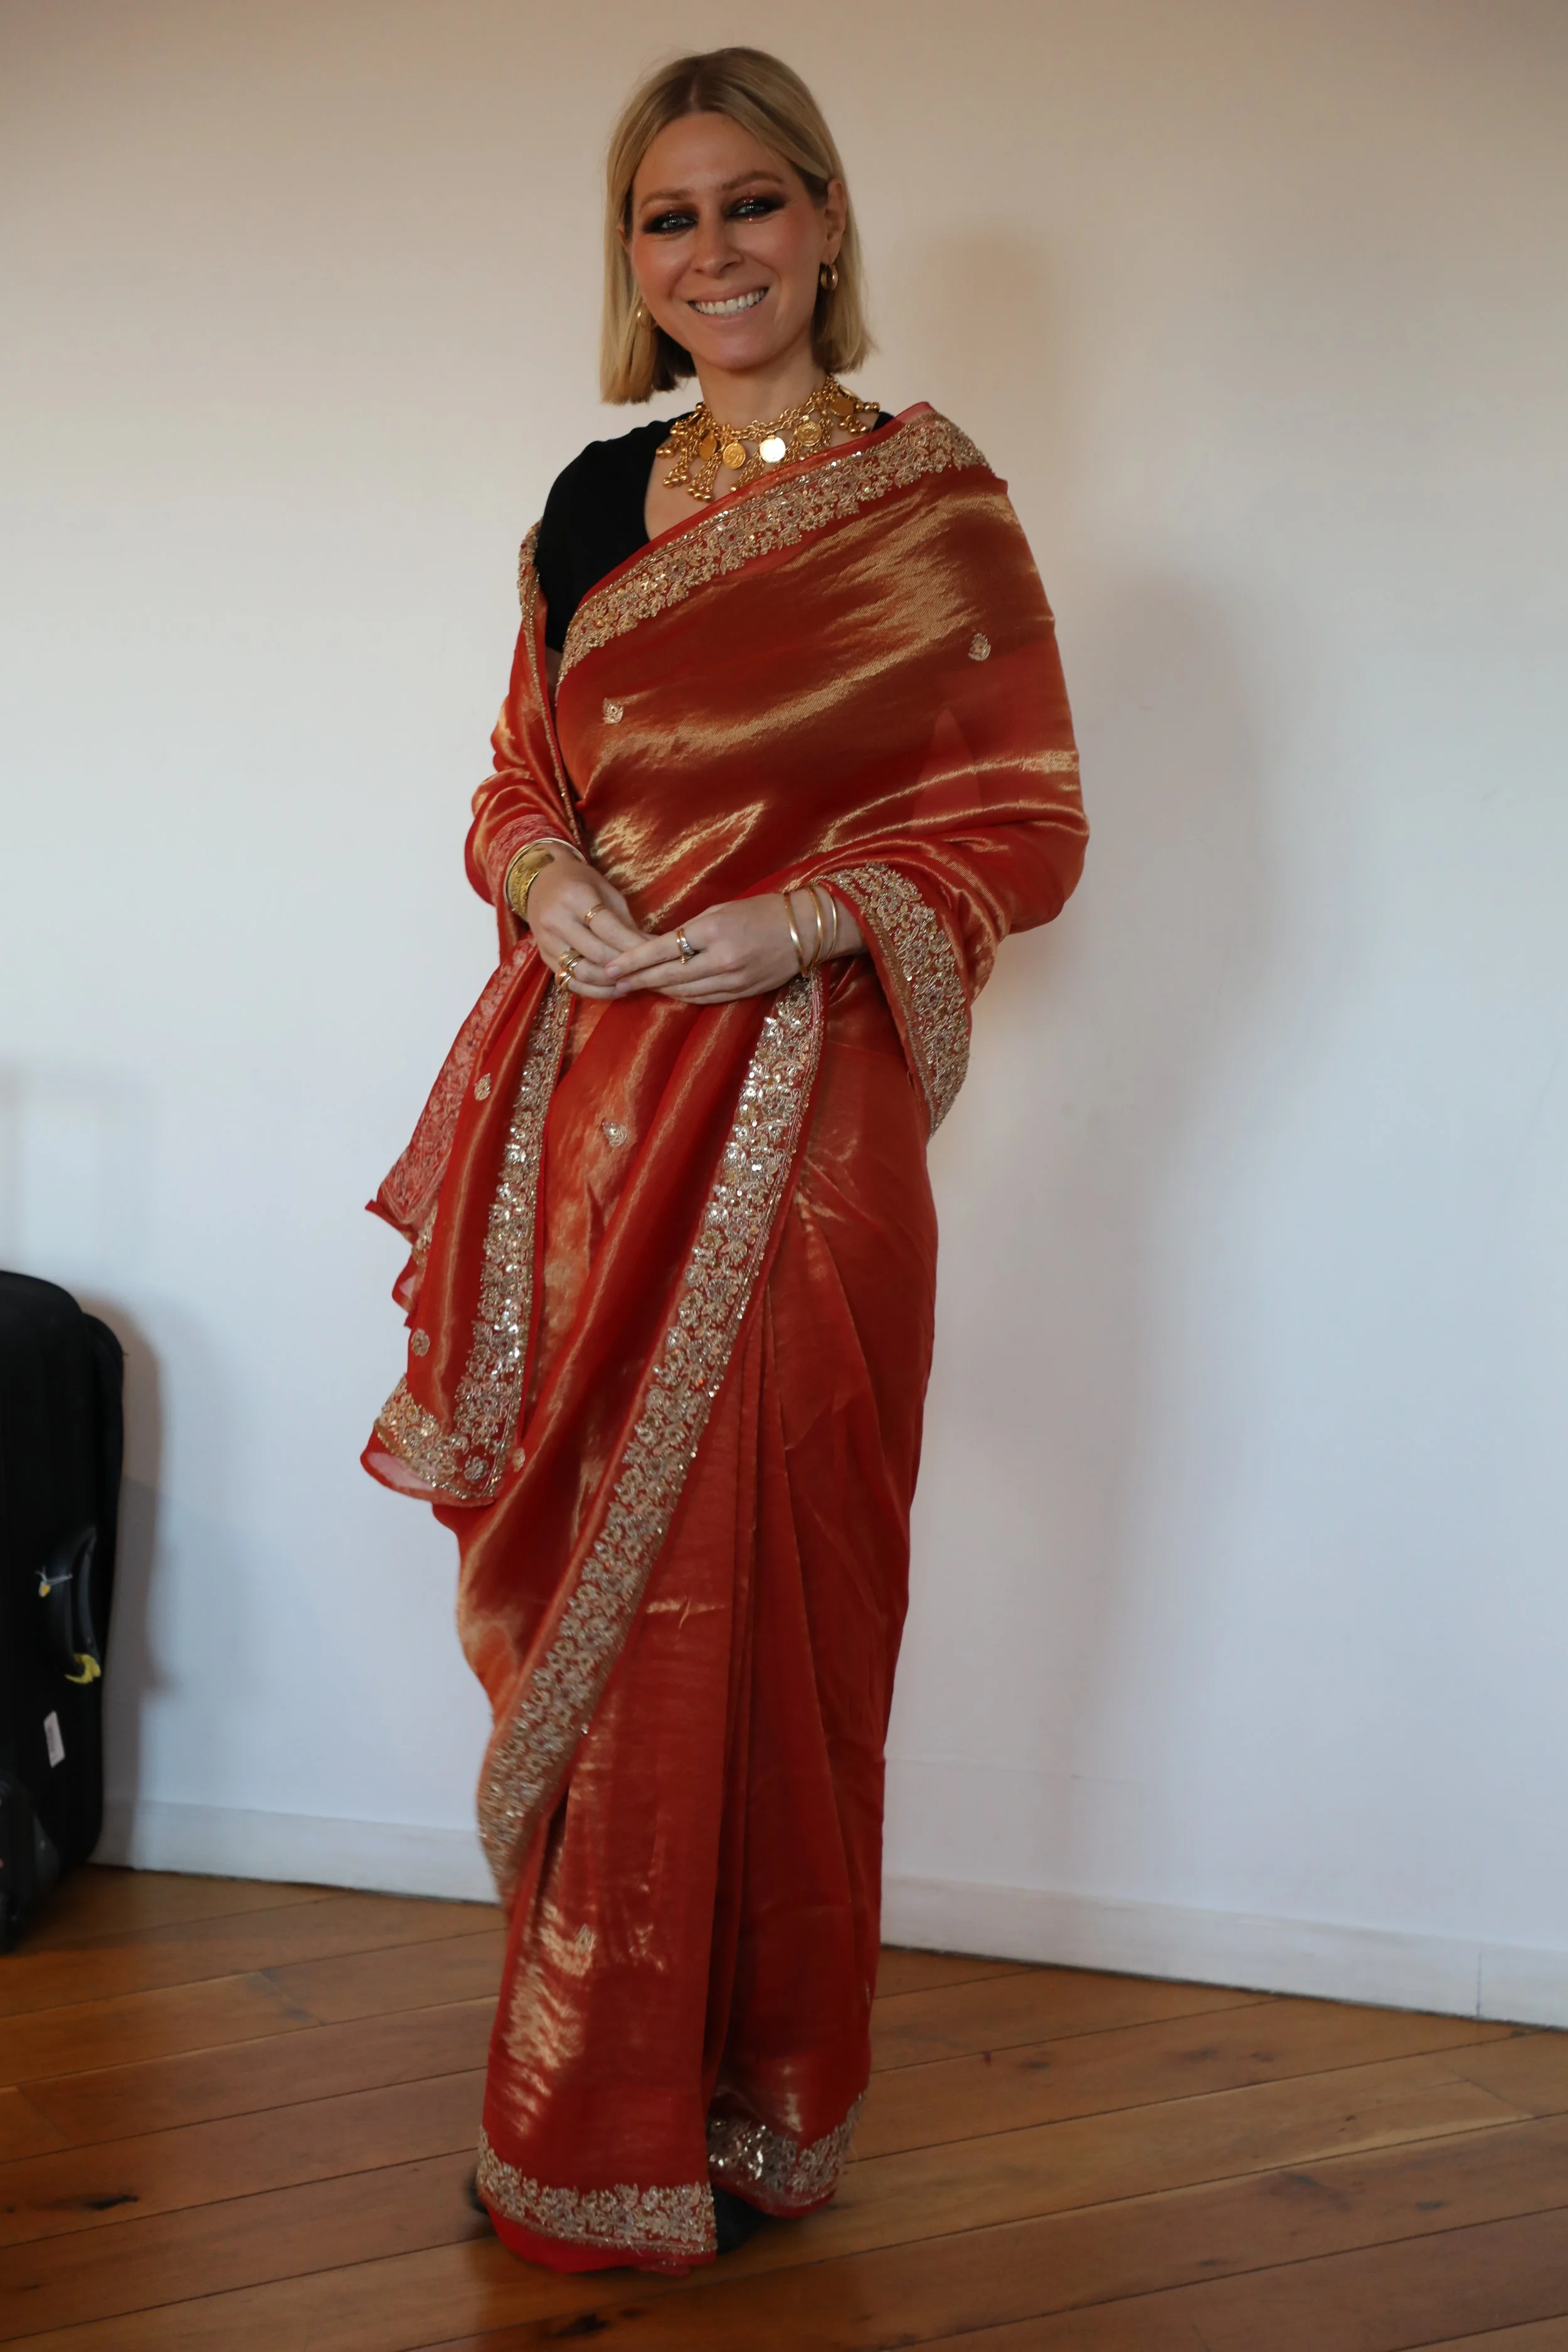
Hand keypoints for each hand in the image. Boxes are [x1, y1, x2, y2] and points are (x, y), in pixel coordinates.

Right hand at [524, 852, 644, 997]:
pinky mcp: (544, 958)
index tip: (653, 953)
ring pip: (582, 973)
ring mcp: (547, 942)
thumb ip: (626, 922)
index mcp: (574, 897)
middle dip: (625, 966)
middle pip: (596, 954)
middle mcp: (556, 920)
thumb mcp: (606, 891)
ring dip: (611, 982)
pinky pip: (570, 981)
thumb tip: (652, 947)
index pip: (608, 929)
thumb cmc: (581, 882)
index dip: (632, 945)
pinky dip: (594, 990)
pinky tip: (614, 989)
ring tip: (633, 982)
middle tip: (647, 970)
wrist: (541, 881)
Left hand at [603, 890, 860, 1004]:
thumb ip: (691, 931)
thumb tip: (661, 947)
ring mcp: (733, 981)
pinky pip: (703, 999)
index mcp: (713, 931)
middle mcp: (721, 960)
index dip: (633, 961)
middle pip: (669, 976)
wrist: (807, 929)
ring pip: (684, 992)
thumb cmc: (763, 910)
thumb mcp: (721, 910)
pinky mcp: (742, 993)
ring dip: (658, 990)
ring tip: (634, 987)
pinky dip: (682, 996)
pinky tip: (667, 991)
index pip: (663, 950)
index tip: (610, 967)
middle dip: (639, 980)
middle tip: (614, 982)